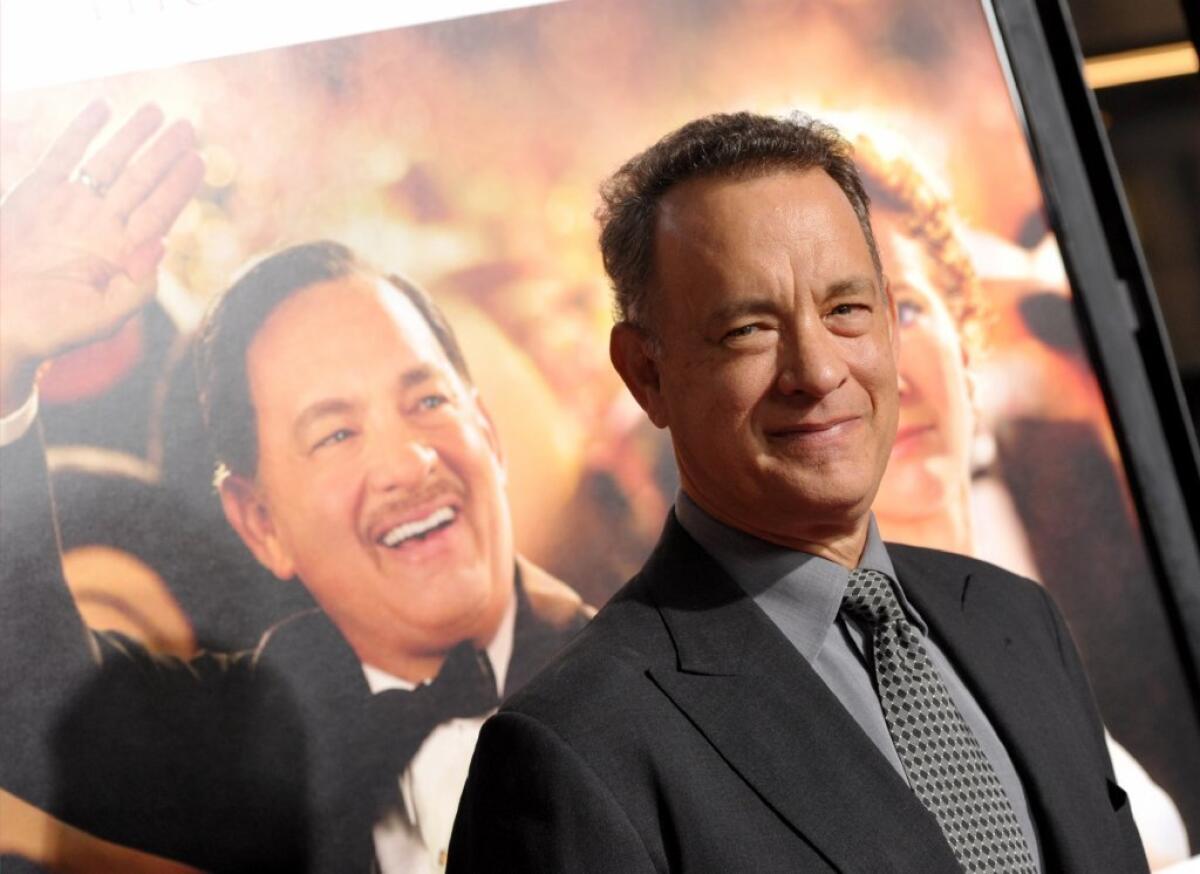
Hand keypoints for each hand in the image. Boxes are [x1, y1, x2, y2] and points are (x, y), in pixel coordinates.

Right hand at [0, 101, 203, 412]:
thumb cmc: (51, 328)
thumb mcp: (104, 316)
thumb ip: (138, 286)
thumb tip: (162, 244)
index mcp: (123, 253)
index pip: (160, 210)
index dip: (180, 185)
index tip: (199, 160)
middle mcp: (101, 225)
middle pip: (141, 181)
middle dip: (164, 154)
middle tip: (188, 127)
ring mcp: (70, 207)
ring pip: (108, 163)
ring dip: (131, 136)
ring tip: (156, 111)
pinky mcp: (36, 193)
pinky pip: (63, 155)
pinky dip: (82, 131)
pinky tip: (103, 107)